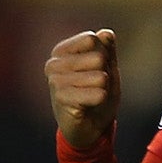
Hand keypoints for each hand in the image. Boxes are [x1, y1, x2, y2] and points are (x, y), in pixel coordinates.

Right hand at [45, 29, 120, 148]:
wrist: (89, 129)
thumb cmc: (96, 95)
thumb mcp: (107, 68)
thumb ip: (107, 49)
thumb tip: (106, 33)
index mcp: (62, 51)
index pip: (92, 39)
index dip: (104, 56)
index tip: (98, 70)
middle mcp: (53, 63)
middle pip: (98, 57)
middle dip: (105, 74)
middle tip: (96, 88)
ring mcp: (55, 81)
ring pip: (99, 76)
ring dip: (104, 89)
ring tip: (94, 97)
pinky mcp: (61, 98)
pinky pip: (97, 93)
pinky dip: (100, 100)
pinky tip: (91, 106)